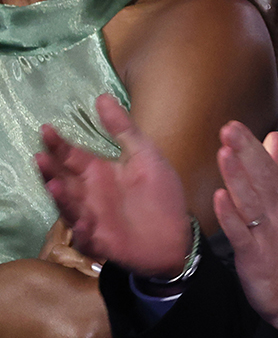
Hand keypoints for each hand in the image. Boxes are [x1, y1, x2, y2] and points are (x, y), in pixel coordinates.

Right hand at [36, 95, 191, 277]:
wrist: (175, 235)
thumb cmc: (159, 194)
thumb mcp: (146, 155)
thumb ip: (124, 129)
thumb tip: (102, 96)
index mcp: (99, 172)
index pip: (72, 156)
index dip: (58, 144)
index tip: (47, 128)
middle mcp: (89, 194)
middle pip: (63, 180)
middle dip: (50, 169)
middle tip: (40, 157)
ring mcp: (92, 217)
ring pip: (69, 207)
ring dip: (61, 197)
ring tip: (53, 184)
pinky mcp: (101, 240)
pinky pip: (87, 236)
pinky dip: (83, 230)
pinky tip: (82, 222)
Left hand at [214, 124, 277, 337]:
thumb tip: (272, 140)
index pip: (270, 169)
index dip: (252, 147)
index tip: (235, 126)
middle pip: (262, 179)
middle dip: (245, 153)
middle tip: (229, 129)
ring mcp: (268, 235)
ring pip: (252, 202)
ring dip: (238, 177)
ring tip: (225, 154)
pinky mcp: (255, 256)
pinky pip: (242, 234)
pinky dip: (231, 216)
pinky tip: (220, 199)